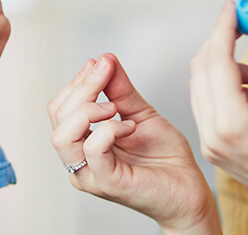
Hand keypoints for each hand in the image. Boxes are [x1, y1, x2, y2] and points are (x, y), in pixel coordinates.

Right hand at [48, 53, 219, 233]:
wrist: (189, 188)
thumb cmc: (166, 158)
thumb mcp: (141, 113)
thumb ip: (120, 89)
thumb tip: (104, 59)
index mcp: (82, 144)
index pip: (60, 108)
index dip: (77, 82)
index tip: (100, 64)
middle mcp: (80, 161)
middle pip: (58, 117)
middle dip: (82, 87)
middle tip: (106, 73)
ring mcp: (90, 174)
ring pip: (63, 135)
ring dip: (88, 109)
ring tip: (115, 106)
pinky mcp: (107, 183)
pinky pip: (93, 150)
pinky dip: (109, 129)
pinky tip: (129, 126)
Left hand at [189, 0, 247, 211]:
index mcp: (233, 122)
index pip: (216, 59)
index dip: (224, 27)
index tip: (233, 7)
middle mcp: (213, 134)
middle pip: (201, 69)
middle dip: (221, 43)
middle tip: (242, 26)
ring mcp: (209, 143)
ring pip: (200, 86)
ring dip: (224, 68)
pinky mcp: (211, 147)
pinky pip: (206, 104)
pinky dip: (223, 89)